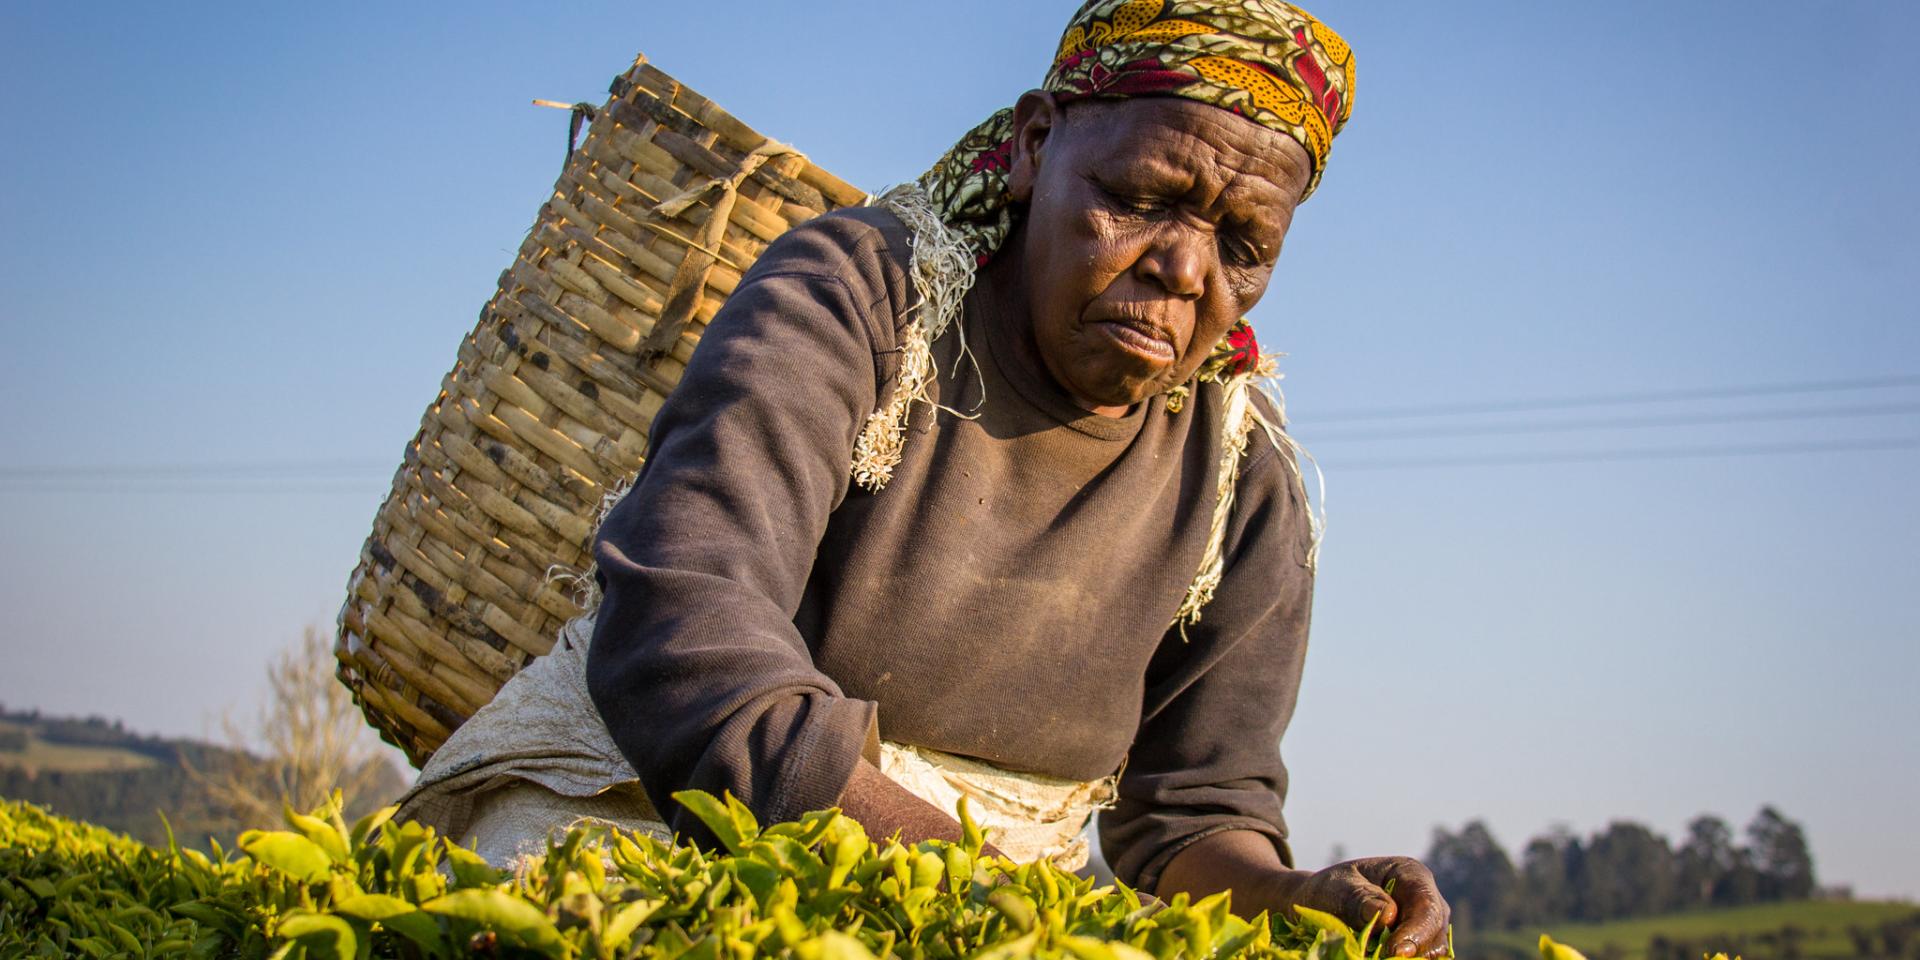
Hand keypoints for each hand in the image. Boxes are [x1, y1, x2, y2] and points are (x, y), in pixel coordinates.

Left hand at [1276, 857, 1449, 957]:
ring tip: (1378, 958)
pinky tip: (1382, 959)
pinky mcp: (1419, 943)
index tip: (1394, 952)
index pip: (1426, 906)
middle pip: (1435, 931)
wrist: (1324, 905)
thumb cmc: (1332, 891)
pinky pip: (1422, 958)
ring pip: (1433, 950)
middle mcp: (1426, 899)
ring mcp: (1426, 924)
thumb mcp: (1338, 888)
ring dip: (1409, 958)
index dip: (1415, 932)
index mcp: (1411, 874)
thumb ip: (1360, 898)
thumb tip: (1388, 915)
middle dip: (1413, 950)